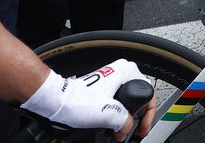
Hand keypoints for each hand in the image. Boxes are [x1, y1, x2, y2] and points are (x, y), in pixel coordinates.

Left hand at [20, 60, 154, 140]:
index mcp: (126, 71)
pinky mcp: (102, 90)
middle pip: (139, 98)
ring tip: (122, 131)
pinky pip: (117, 104)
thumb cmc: (75, 100)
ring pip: (128, 102)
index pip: (149, 93)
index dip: (148, 114)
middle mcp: (120, 73)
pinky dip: (117, 117)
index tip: (142, 128)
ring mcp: (110, 81)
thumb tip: (127, 129)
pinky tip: (113, 127)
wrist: (56, 102)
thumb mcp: (109, 114)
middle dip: (138, 118)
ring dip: (127, 119)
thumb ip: (126, 122)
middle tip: (135, 131)